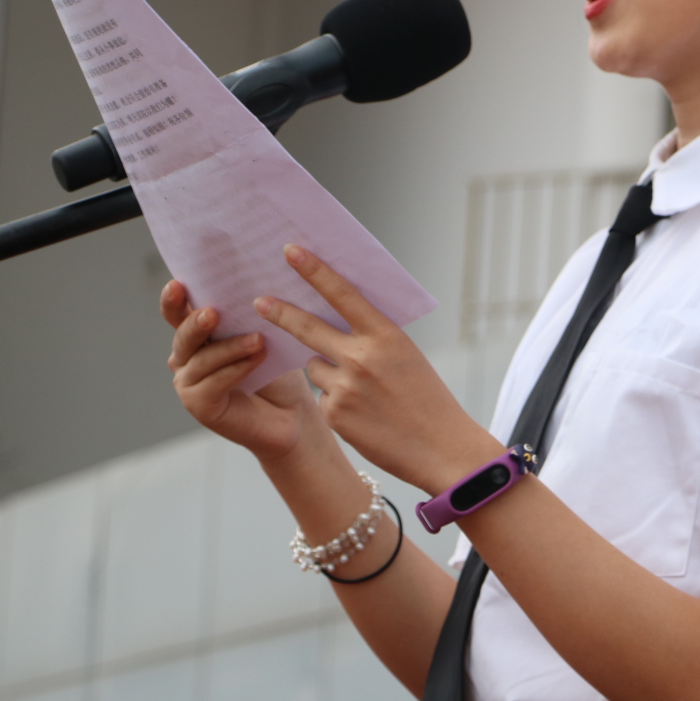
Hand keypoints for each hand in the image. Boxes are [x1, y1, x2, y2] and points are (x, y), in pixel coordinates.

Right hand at [161, 280, 324, 464]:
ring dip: (230, 348)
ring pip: (202, 360)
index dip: (173, 299)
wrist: (292, 413)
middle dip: (196, 323)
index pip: (177, 312)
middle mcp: (185, 357)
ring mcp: (189, 383)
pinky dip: (236, 369)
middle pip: (184, 335)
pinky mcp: (199, 405)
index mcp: (195, 333)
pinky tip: (256, 359)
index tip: (177, 284)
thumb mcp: (264, 334)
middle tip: (212, 313)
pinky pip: (213, 383)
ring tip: (258, 339)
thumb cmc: (277, 369)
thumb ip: (248, 314)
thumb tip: (253, 283)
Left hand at [255, 244, 503, 493]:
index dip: (314, 271)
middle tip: (259, 302)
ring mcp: (345, 387)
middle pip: (306, 328)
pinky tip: (362, 415)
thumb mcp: (406, 355)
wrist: (441, 449)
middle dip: (280, 313)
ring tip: (363, 392)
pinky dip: (335, 402)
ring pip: (315, 366)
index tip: (290, 251)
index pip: (342, 294)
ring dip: (327, 371)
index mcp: (385, 336)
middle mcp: (361, 358)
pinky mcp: (333, 415)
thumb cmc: (426, 398)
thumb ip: (372, 337)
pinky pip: (321, 397)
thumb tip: (332, 320)